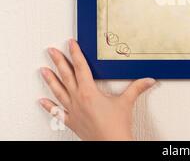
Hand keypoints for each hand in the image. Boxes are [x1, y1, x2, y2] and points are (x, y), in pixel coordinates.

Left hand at [39, 39, 155, 140]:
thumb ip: (137, 88)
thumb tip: (148, 80)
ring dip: (50, 80)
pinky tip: (42, 101)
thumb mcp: (127, 102)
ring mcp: (73, 111)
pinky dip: (49, 107)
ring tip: (43, 70)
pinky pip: (58, 113)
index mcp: (89, 92)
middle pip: (66, 76)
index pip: (81, 68)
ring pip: (58, 92)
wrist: (111, 144)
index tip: (70, 44)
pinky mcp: (72, 122)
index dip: (75, 54)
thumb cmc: (116, 126)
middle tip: (51, 51)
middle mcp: (78, 100)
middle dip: (59, 62)